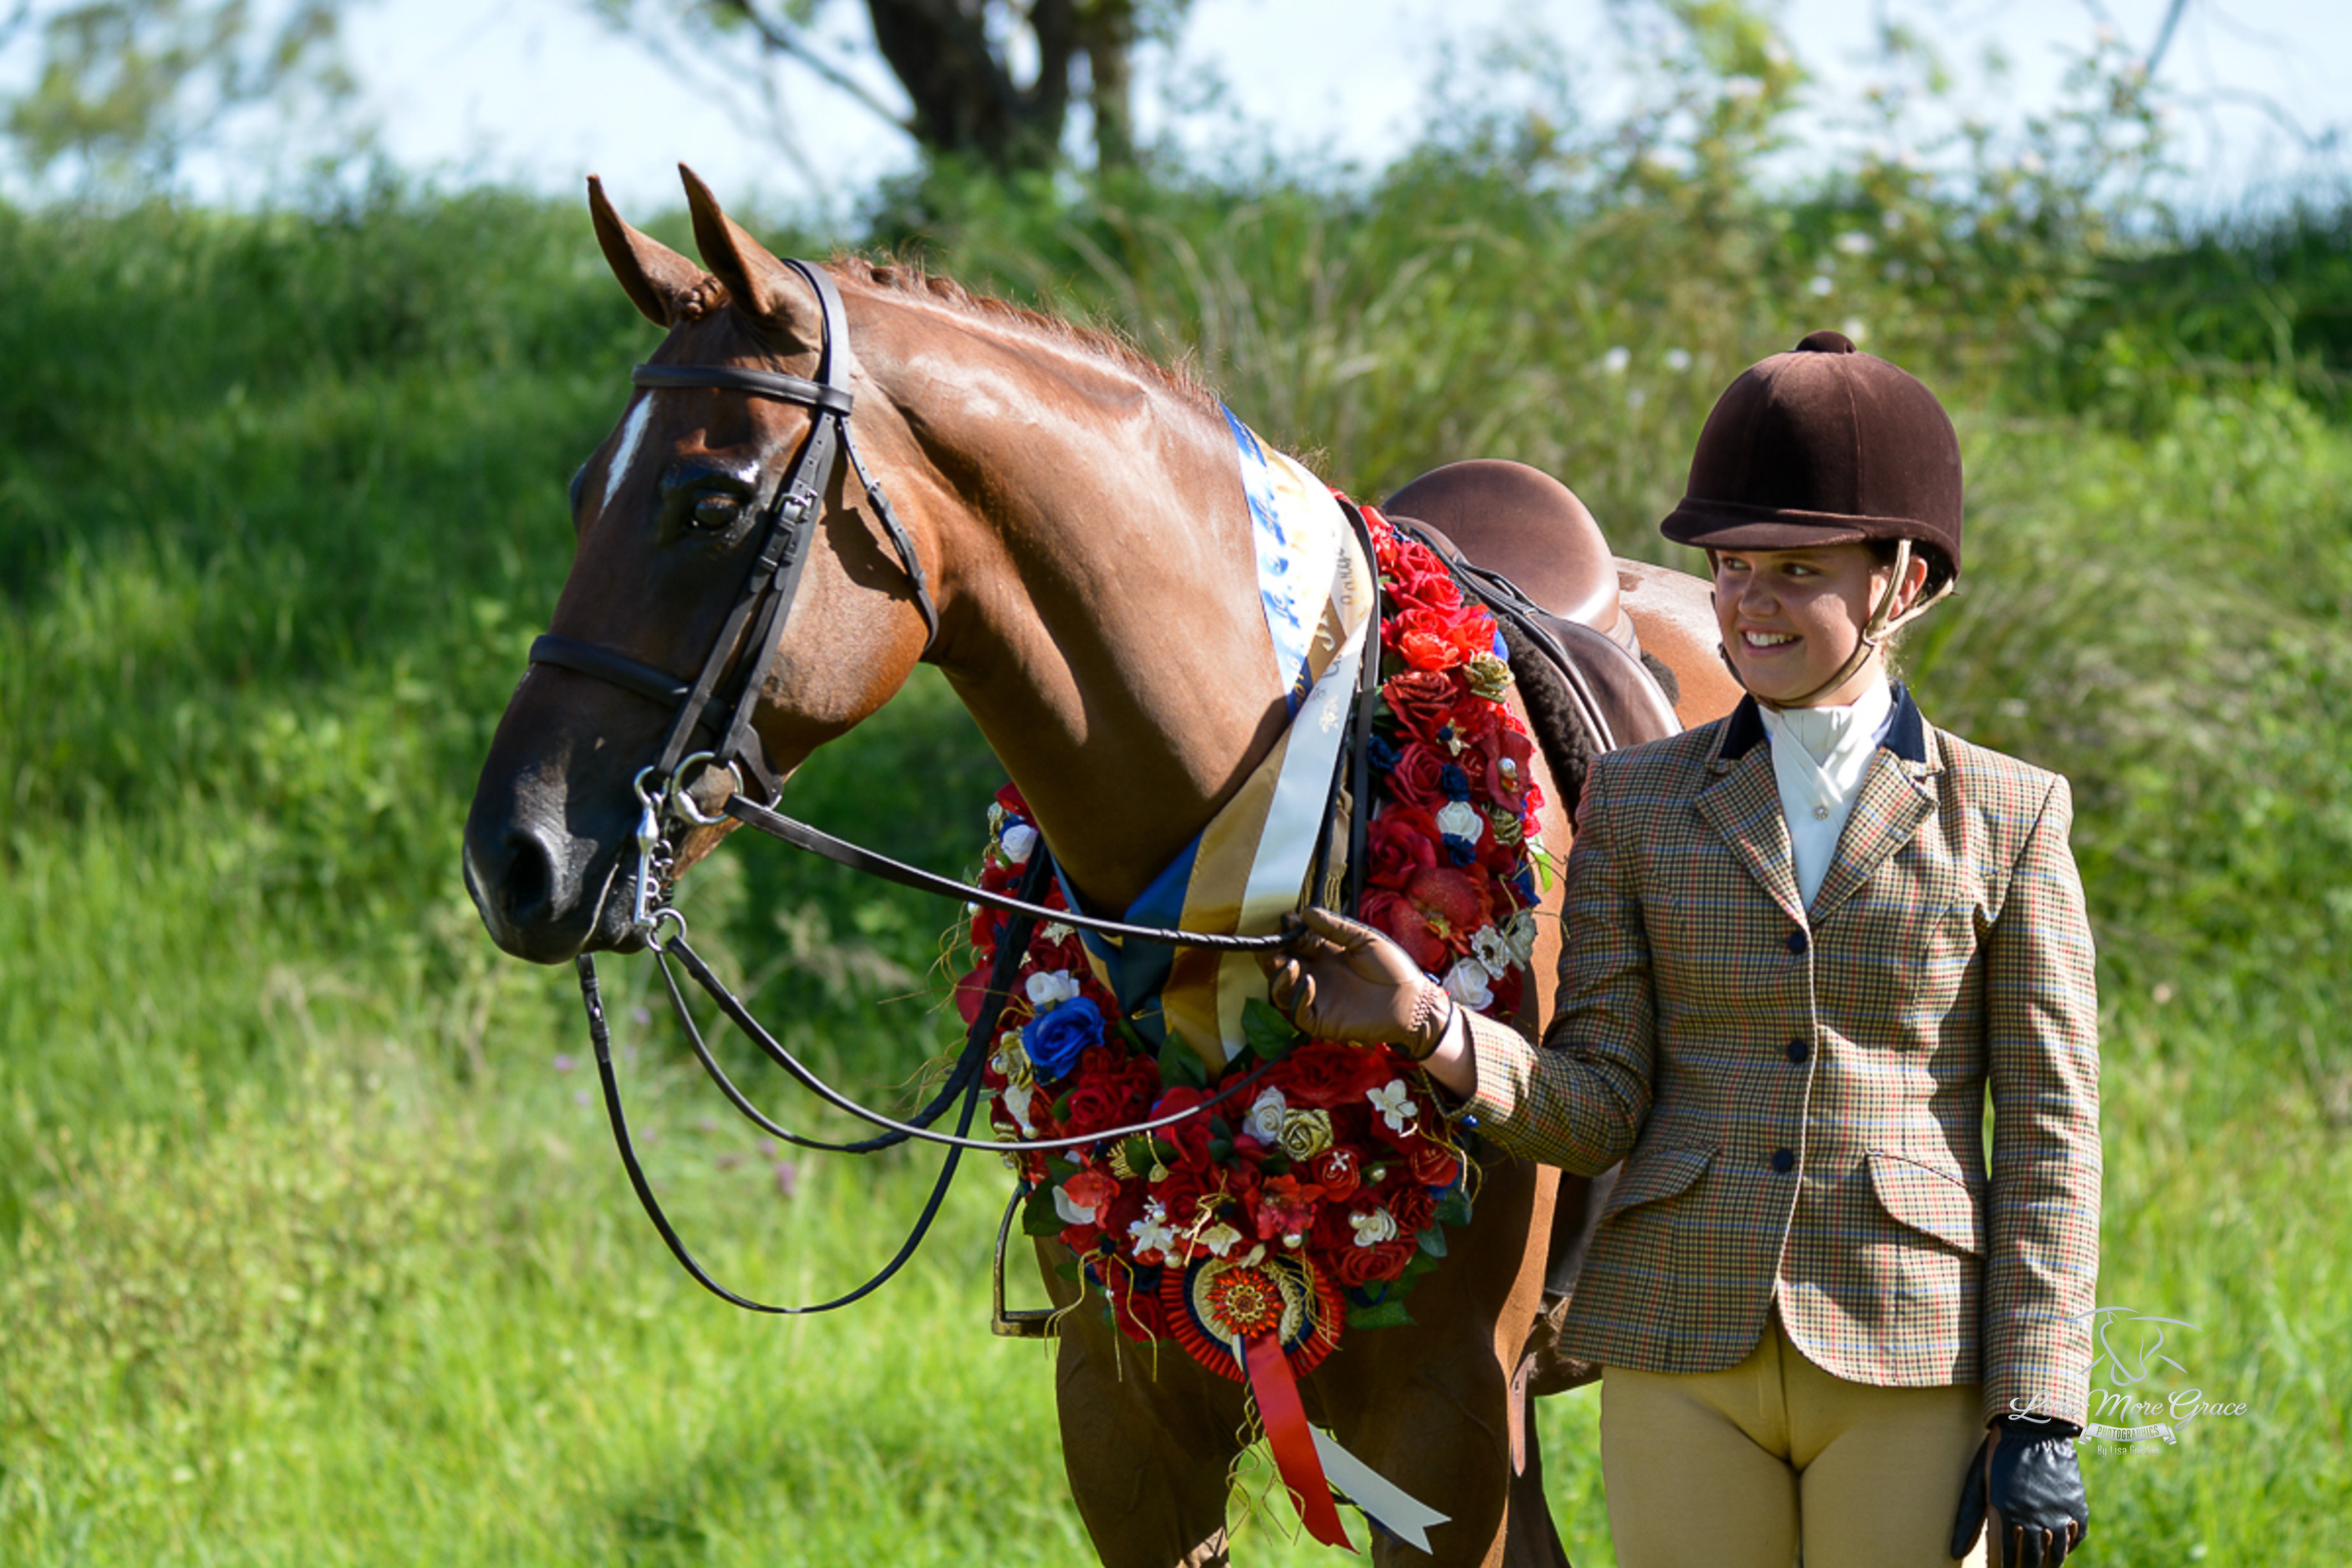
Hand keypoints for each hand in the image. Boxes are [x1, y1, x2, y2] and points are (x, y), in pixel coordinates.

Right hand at [1259, 907, 1450, 1056]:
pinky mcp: (1321, 1020)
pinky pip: (1297, 1011)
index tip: (1285, 920)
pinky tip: (1306, 981)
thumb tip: (1305, 911)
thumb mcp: (1364, 939)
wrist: (1411, 1002)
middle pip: (1283, 965)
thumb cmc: (1393, 969)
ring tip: (1288, 963)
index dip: (1288, 932)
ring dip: (1279, 976)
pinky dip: (1296, 996)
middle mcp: (1318, 975)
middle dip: (1273, 954)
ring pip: (1283, 989)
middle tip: (1271, 944)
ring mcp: (1317, 998)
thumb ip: (1335, 927)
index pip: (1297, 942)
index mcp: (1327, 954)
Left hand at [1951, 1418, 2088, 1565]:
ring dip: (2046, 1564)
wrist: (2035, 1429)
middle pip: (2032, 1562)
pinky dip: (2066, 1548)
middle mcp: (2036, 1520)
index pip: (2005, 1559)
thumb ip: (1967, 1519)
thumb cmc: (1999, 1456)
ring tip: (2038, 1565)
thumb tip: (1954, 1551)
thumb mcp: (1977, 1483)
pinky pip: (2075, 1539)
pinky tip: (2057, 1548)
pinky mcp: (2077, 1508)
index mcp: (2007, 1515)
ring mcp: (2059, 1516)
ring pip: (2056, 1556)